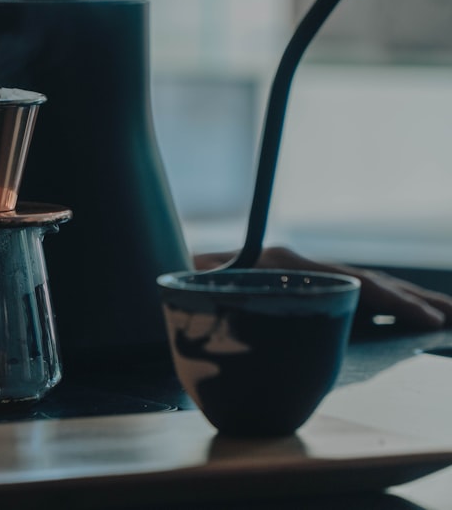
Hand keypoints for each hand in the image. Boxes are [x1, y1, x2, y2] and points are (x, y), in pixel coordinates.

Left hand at [193, 246, 451, 330]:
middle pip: (364, 279)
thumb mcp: (201, 294)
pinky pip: (343, 290)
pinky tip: (403, 313)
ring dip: (403, 298)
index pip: (350, 282)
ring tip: (443, 315)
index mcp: (278, 264)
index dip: (391, 301)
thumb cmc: (179, 284)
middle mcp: (292, 263)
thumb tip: (265, 309)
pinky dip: (378, 301)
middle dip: (412, 299)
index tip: (427, 320)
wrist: (157, 260)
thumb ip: (234, 306)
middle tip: (450, 319)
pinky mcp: (294, 280)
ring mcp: (295, 270)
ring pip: (358, 283)